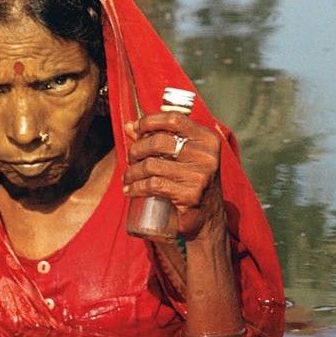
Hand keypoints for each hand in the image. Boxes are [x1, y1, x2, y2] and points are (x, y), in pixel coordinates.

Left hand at [124, 113, 227, 239]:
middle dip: (136, 150)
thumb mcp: (182, 157)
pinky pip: (153, 185)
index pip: (174, 119)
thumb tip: (130, 126)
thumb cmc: (191, 182)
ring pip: (151, 165)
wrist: (207, 218)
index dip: (149, 121)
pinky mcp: (190, 194)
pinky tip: (130, 190)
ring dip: (132, 172)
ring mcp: (200, 175)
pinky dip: (136, 187)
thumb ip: (160, 139)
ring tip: (128, 178)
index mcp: (207, 139)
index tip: (135, 129)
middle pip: (159, 141)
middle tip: (130, 160)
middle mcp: (206, 155)